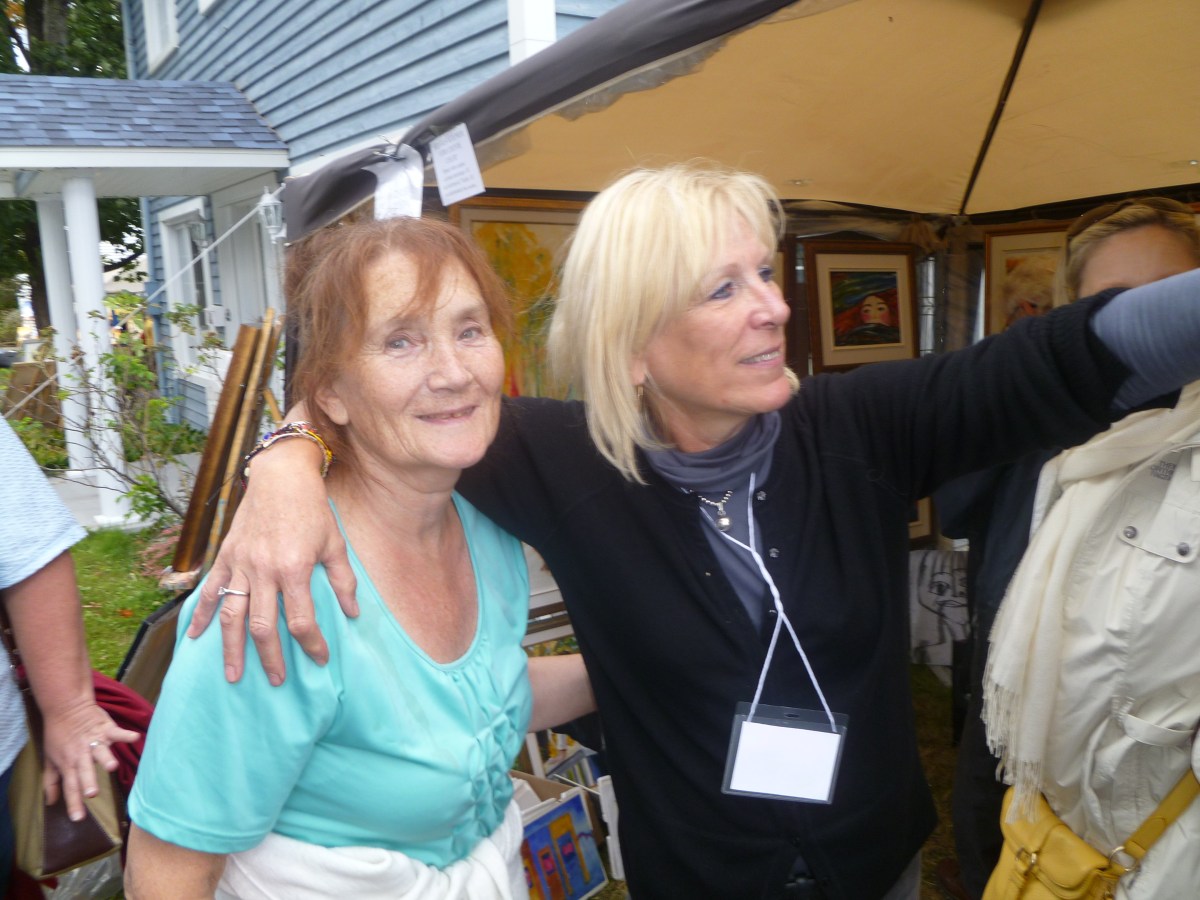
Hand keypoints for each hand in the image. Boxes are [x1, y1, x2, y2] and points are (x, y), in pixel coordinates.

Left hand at [41, 701, 139, 821]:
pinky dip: (125, 734)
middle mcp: (80, 755)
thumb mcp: (50, 760)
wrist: (65, 707)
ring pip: (100, 751)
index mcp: (68, 764)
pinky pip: (116, 732)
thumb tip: (50, 802)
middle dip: (88, 781)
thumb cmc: (58, 735)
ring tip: (112, 767)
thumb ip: (51, 782)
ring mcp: (94, 740)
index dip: (73, 803)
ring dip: (105, 758)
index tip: (78, 819)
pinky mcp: (105, 728)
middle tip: (92, 793)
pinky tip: (134, 737)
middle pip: (84, 770)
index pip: (70, 787)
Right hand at [187, 434, 357, 684]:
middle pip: (263, 626)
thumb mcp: (335, 544)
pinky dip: (200, 616)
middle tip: (277, 680)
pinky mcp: (226, 557)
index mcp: (294, 569)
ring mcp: (240, 564)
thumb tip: (353, 614)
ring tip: (233, 675)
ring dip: (231, 648)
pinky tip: (195, 638)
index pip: (301, 621)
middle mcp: (264, 571)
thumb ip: (343, 581)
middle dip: (270, 657)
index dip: (312, 645)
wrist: (281, 477)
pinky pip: (210, 591)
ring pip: (231, 615)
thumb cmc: (313, 510)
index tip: (320, 659)